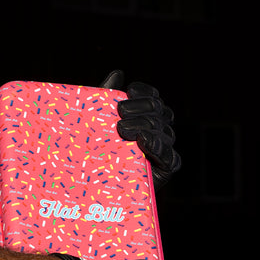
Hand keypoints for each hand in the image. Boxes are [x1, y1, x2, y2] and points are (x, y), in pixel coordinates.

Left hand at [101, 71, 181, 185]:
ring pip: (163, 130)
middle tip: (118, 116)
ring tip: (121, 130)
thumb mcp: (94, 120)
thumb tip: (118, 73)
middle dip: (139, 109)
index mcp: (143, 115)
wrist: (88, 185)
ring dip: (143, 126)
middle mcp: (157, 130)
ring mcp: (162, 149)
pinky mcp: (165, 170)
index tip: (128, 91)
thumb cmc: (90, 148)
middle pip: (158, 110)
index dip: (143, 92)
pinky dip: (159, 147)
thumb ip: (105, 96)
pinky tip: (143, 141)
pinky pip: (171, 157)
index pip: (152, 97)